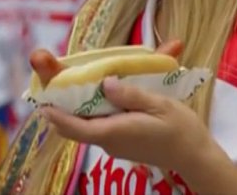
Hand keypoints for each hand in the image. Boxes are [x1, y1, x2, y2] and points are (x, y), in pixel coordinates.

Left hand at [38, 39, 213, 175]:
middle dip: (60, 107)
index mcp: (114, 132)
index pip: (74, 127)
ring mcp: (113, 143)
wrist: (195, 156)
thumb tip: (105, 83)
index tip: (41, 101)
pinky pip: (98, 126)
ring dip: (75, 107)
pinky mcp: (120, 142)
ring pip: (85, 125)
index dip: (55, 115)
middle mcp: (108, 141)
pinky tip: (96, 93)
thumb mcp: (159, 105)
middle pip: (74, 126)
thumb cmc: (180, 129)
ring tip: (70, 82)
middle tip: (53, 81)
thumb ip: (130, 94)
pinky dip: (91, 111)